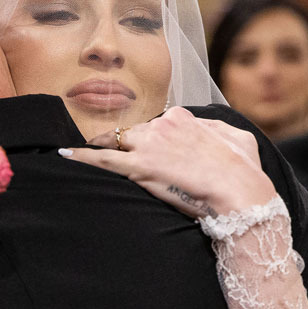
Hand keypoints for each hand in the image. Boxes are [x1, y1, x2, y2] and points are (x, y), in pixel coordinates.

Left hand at [62, 107, 276, 218]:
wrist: (240, 191)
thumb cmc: (243, 169)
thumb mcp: (237, 138)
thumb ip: (216, 129)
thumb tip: (208, 129)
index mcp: (183, 117)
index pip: (155, 125)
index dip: (149, 140)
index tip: (146, 149)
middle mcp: (162, 125)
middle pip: (132, 133)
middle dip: (123, 145)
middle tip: (112, 155)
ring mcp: (148, 145)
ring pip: (115, 143)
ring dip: (102, 149)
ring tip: (81, 154)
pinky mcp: (139, 167)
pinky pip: (102, 160)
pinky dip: (81, 157)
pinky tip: (64, 155)